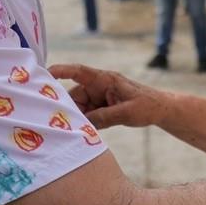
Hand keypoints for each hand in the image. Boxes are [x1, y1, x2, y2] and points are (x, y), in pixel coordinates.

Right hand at [49, 63, 168, 128]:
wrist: (161, 110)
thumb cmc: (147, 105)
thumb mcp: (127, 112)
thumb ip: (105, 116)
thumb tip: (83, 122)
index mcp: (105, 80)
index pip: (79, 72)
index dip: (61, 71)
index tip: (44, 73)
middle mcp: (99, 87)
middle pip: (75, 95)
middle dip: (67, 107)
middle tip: (57, 122)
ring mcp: (100, 98)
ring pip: (80, 107)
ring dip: (76, 118)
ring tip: (71, 131)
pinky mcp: (103, 108)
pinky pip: (88, 115)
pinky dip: (84, 123)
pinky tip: (81, 133)